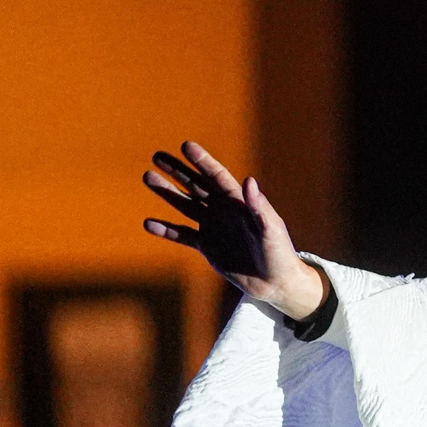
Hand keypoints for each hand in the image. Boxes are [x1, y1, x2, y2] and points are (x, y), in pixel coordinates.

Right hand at [141, 141, 326, 318]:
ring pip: (185, 205)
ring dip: (166, 192)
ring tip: (148, 176)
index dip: (202, 161)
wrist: (275, 280)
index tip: (186, 146)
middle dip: (177, 171)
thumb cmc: (279, 252)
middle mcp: (223, 209)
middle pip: (196, 185)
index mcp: (239, 201)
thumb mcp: (271, 228)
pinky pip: (182, 235)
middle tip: (157, 156)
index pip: (217, 176)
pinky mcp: (206, 245)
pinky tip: (148, 223)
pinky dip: (166, 230)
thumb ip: (258, 207)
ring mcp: (213, 226)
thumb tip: (249, 180)